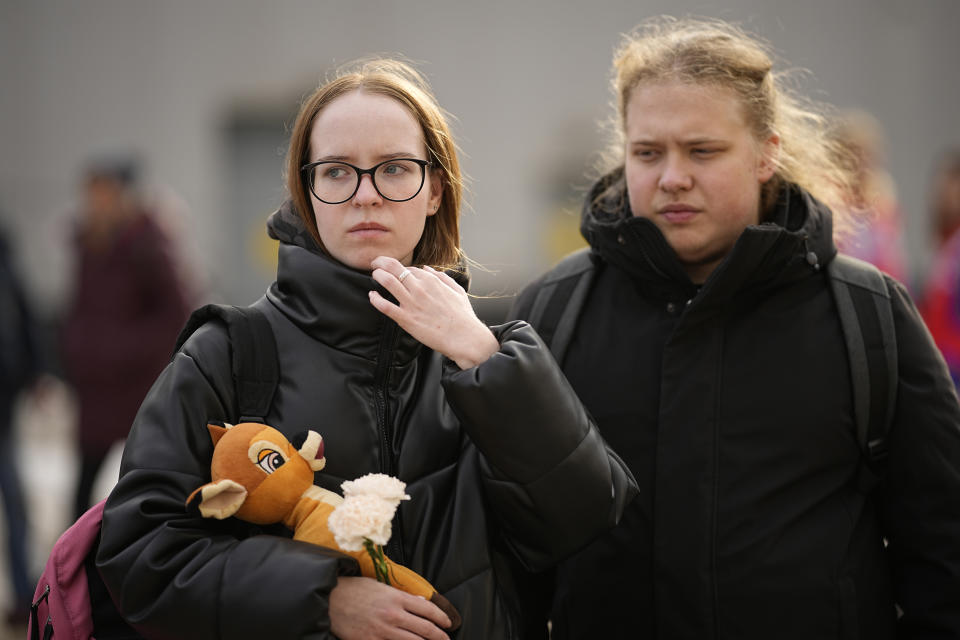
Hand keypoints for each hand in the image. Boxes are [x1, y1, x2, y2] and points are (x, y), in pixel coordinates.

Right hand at [329, 576, 451, 639]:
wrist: (330, 600)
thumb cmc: (354, 590)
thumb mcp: (381, 587)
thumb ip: (403, 597)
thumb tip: (421, 603)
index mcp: (397, 598)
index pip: (428, 610)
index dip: (442, 618)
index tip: (448, 624)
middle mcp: (393, 615)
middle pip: (425, 629)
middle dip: (440, 637)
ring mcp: (382, 631)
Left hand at [369, 256, 498, 368]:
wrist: (465, 338)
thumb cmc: (463, 316)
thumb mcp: (457, 291)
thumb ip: (442, 277)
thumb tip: (426, 269)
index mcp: (432, 280)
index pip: (409, 268)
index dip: (400, 268)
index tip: (395, 271)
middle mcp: (420, 288)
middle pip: (394, 267)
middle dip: (381, 262)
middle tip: (375, 262)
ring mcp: (412, 303)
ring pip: (387, 281)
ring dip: (378, 275)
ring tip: (374, 274)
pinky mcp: (406, 319)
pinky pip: (385, 306)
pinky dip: (375, 299)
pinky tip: (372, 296)